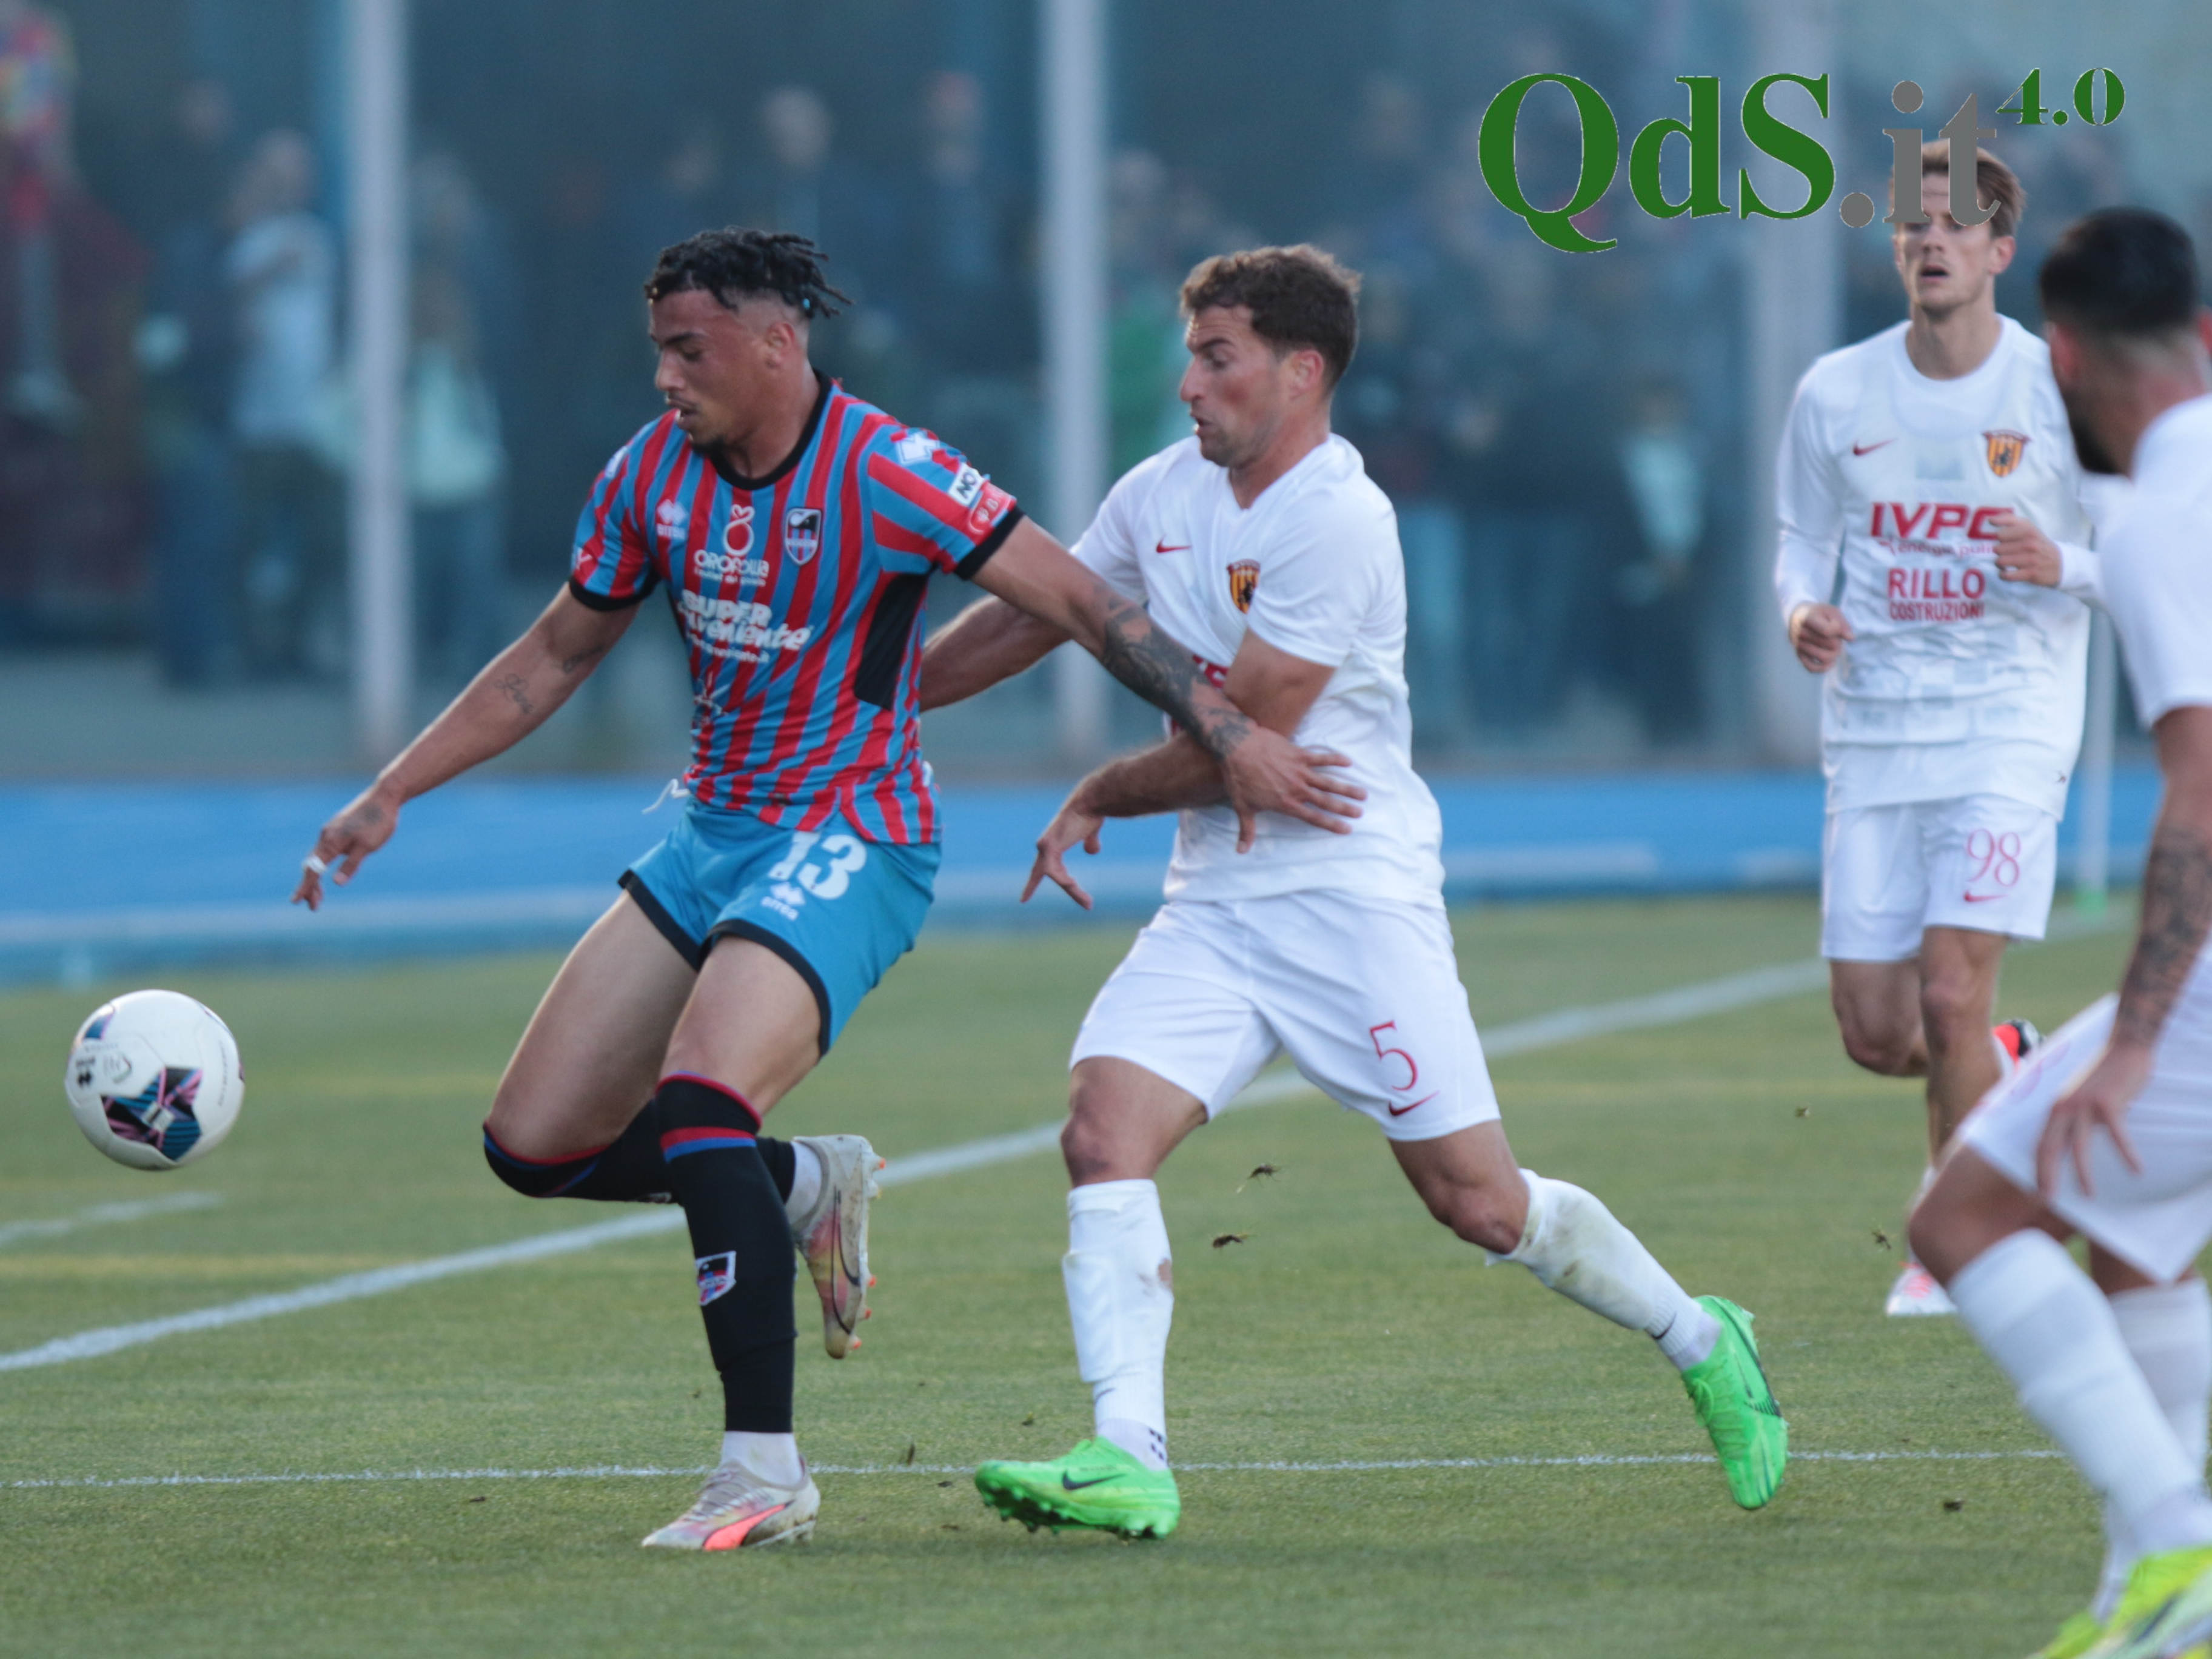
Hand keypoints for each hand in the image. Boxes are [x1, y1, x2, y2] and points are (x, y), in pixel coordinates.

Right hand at [292, 784, 402, 909]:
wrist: (385, 795)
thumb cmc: (379, 821)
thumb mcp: (368, 846)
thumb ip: (351, 864)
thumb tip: (336, 883)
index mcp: (331, 841)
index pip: (313, 870)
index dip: (305, 887)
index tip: (295, 901)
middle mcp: (326, 836)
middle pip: (312, 866)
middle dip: (310, 887)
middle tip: (314, 907)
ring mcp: (331, 831)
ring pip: (317, 858)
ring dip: (316, 877)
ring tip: (320, 896)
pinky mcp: (337, 828)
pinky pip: (324, 850)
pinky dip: (322, 865)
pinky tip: (327, 872)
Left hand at [1022, 798, 1107, 908]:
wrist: (1091, 801)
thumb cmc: (1091, 812)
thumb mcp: (1091, 831)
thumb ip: (1090, 841)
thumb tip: (1092, 852)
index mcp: (1052, 842)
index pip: (1040, 865)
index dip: (1032, 882)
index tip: (1023, 898)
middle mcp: (1044, 845)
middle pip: (1042, 872)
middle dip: (1032, 885)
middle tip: (1022, 900)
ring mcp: (1044, 845)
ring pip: (1054, 875)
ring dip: (1072, 889)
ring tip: (1087, 901)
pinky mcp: (1048, 845)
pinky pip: (1054, 870)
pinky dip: (1065, 880)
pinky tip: (1072, 885)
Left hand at [1218, 731, 1365, 853]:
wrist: (1237, 747)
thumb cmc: (1238, 778)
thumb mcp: (1242, 807)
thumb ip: (1246, 830)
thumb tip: (1241, 851)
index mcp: (1286, 804)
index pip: (1313, 818)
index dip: (1331, 824)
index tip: (1347, 829)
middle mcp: (1297, 789)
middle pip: (1326, 801)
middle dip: (1345, 808)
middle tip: (1361, 812)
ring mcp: (1299, 771)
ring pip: (1329, 781)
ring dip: (1347, 788)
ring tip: (1363, 793)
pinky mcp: (1299, 754)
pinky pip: (1321, 757)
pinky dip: (1335, 759)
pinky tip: (1349, 762)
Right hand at [1788, 602, 1852, 671]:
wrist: (1798, 616)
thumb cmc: (1819, 613)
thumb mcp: (1832, 612)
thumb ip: (1843, 624)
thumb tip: (1851, 639)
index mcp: (1808, 618)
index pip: (1828, 631)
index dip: (1838, 629)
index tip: (1835, 623)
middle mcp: (1800, 632)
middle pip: (1831, 645)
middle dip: (1838, 641)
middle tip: (1835, 636)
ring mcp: (1798, 645)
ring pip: (1824, 657)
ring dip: (1834, 653)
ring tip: (1834, 647)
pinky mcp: (1799, 655)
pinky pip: (1812, 668)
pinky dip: (1823, 668)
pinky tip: (1831, 663)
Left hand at [1990, 511, 2062, 586]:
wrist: (2060, 563)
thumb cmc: (2038, 544)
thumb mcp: (2029, 528)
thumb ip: (2009, 520)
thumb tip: (1990, 519)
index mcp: (2029, 530)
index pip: (2000, 533)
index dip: (1999, 538)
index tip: (2004, 539)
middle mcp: (2030, 543)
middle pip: (1997, 549)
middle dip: (2000, 552)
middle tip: (2008, 552)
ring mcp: (2031, 559)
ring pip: (2000, 561)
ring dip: (2000, 564)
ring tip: (2007, 562)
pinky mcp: (2030, 573)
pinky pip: (2006, 575)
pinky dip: (2004, 575)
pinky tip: (2008, 572)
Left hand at [2035, 1039, 2152, 1198]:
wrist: (2123, 1046)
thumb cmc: (2103, 1077)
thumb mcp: (2080, 1099)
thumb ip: (2074, 1120)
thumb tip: (2070, 1144)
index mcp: (2056, 1109)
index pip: (2041, 1144)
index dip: (2037, 1168)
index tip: (2035, 1189)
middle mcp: (2063, 1108)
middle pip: (2049, 1148)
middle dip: (2046, 1176)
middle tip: (2046, 1200)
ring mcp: (2084, 1105)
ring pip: (2078, 1147)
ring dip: (2082, 1173)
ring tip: (2089, 1195)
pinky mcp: (2108, 1102)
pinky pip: (2117, 1134)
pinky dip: (2126, 1153)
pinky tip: (2136, 1170)